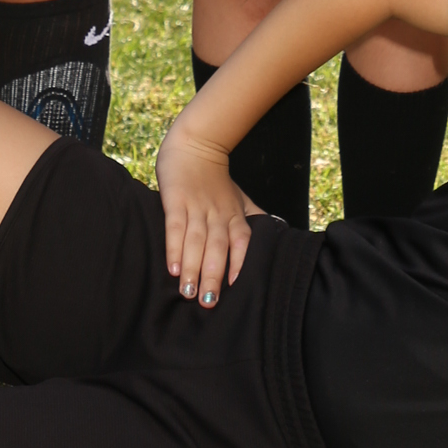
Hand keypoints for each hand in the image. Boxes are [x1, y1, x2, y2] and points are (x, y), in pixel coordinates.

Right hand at [156, 112, 260, 307]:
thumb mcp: (239, 197)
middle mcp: (218, 213)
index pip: (241, 241)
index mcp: (234, 214)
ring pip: (196, 241)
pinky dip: (174, 248)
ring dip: (192, 267)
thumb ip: (253, 217)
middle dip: (213, 275)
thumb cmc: (216, 178)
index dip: (239, 263)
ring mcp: (196, 206)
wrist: (195, 144)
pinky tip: (172, 268)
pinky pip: (175, 227)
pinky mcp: (175, 200)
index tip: (236, 288)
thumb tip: (276, 233)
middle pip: (218, 247)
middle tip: (208, 303)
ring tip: (188, 293)